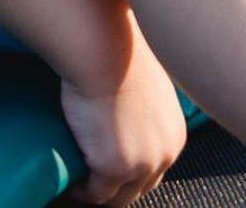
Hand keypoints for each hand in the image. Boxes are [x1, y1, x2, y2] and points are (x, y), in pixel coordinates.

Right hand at [59, 23, 188, 205]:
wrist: (106, 53)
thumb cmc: (120, 59)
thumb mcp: (148, 87)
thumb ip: (147, 110)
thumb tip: (130, 115)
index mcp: (174, 136)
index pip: (155, 168)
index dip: (132, 171)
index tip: (110, 166)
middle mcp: (163, 155)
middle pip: (140, 188)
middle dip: (118, 187)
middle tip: (93, 179)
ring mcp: (140, 165)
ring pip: (119, 198)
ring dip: (100, 193)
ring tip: (81, 182)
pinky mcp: (113, 169)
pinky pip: (96, 194)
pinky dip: (83, 191)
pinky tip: (71, 180)